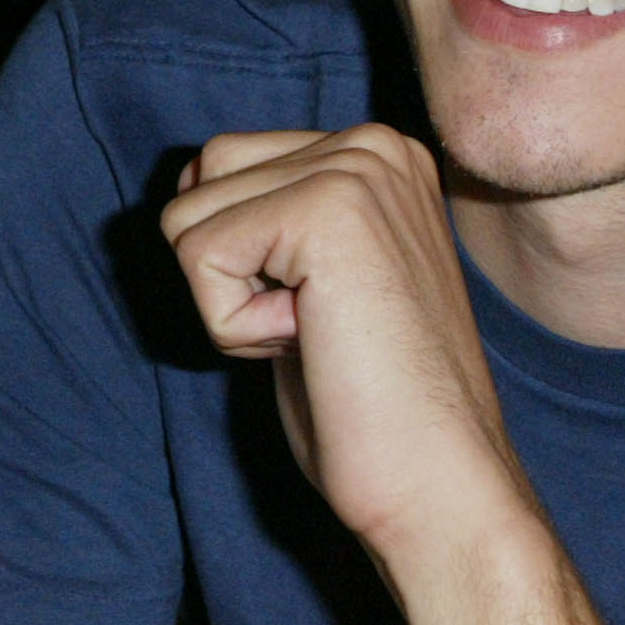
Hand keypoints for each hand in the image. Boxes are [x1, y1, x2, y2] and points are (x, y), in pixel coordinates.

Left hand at [159, 127, 522, 558]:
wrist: (439, 481)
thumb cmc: (371, 405)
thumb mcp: (305, 285)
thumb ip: (260, 219)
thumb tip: (185, 179)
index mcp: (375, 153)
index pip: (226, 163)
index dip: (240, 259)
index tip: (319, 314)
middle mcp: (373, 143)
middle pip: (201, 177)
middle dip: (226, 269)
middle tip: (314, 328)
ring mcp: (357, 167)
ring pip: (188, 216)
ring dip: (228, 301)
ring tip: (318, 336)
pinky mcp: (329, 208)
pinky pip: (199, 254)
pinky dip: (232, 324)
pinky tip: (310, 344)